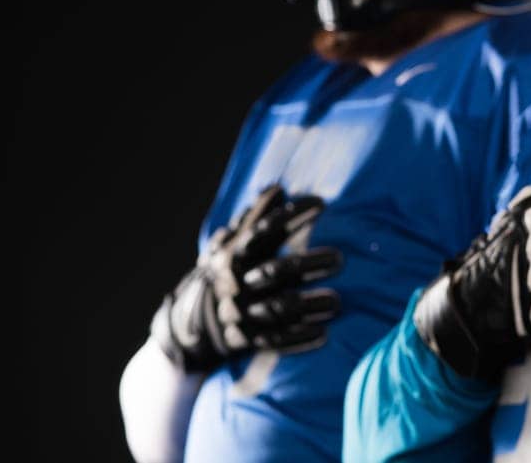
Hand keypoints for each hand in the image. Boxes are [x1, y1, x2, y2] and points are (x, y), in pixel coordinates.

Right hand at [152, 185, 342, 371]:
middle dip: (309, 264)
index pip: (264, 230)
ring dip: (310, 305)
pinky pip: (275, 341)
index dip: (292, 214)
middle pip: (276, 271)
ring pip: (279, 308)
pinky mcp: (247, 340)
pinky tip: (323, 333)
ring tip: (338, 302)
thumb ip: (257, 219)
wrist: (189, 324)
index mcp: (234, 255)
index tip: (323, 203)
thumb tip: (279, 188)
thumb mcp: (233, 244)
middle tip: (341, 258)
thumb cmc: (225, 273)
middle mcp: (237, 283)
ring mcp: (241, 312)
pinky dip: (298, 339)